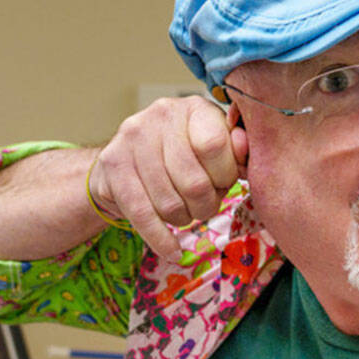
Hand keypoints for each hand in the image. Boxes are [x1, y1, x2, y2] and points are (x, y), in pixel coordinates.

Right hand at [87, 96, 248, 257]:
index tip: (223, 184)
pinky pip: (142, 214)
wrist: (126, 158)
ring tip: (185, 211)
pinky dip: (161, 239)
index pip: (215, 147)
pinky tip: (173, 251)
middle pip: (194, 182)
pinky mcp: (113, 165)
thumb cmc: (184, 155)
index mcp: (195, 107)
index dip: (224, 176)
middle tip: (204, 204)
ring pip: (170, 203)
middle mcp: (162, 114)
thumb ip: (237, 151)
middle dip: (206, 205)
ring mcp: (132, 138)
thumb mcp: (217, 148)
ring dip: (184, 218)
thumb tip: (246, 150)